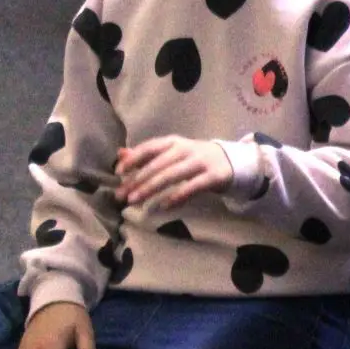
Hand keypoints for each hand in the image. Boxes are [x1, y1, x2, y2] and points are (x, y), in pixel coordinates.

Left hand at [115, 135, 233, 211]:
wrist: (230, 160)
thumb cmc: (193, 158)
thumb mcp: (171, 152)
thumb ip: (147, 154)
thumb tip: (120, 154)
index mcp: (173, 142)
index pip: (150, 147)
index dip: (133, 159)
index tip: (119, 173)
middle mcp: (186, 149)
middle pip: (158, 164)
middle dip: (137, 180)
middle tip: (122, 195)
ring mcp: (201, 162)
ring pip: (172, 174)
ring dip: (151, 188)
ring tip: (136, 201)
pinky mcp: (214, 176)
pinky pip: (193, 186)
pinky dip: (178, 195)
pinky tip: (164, 205)